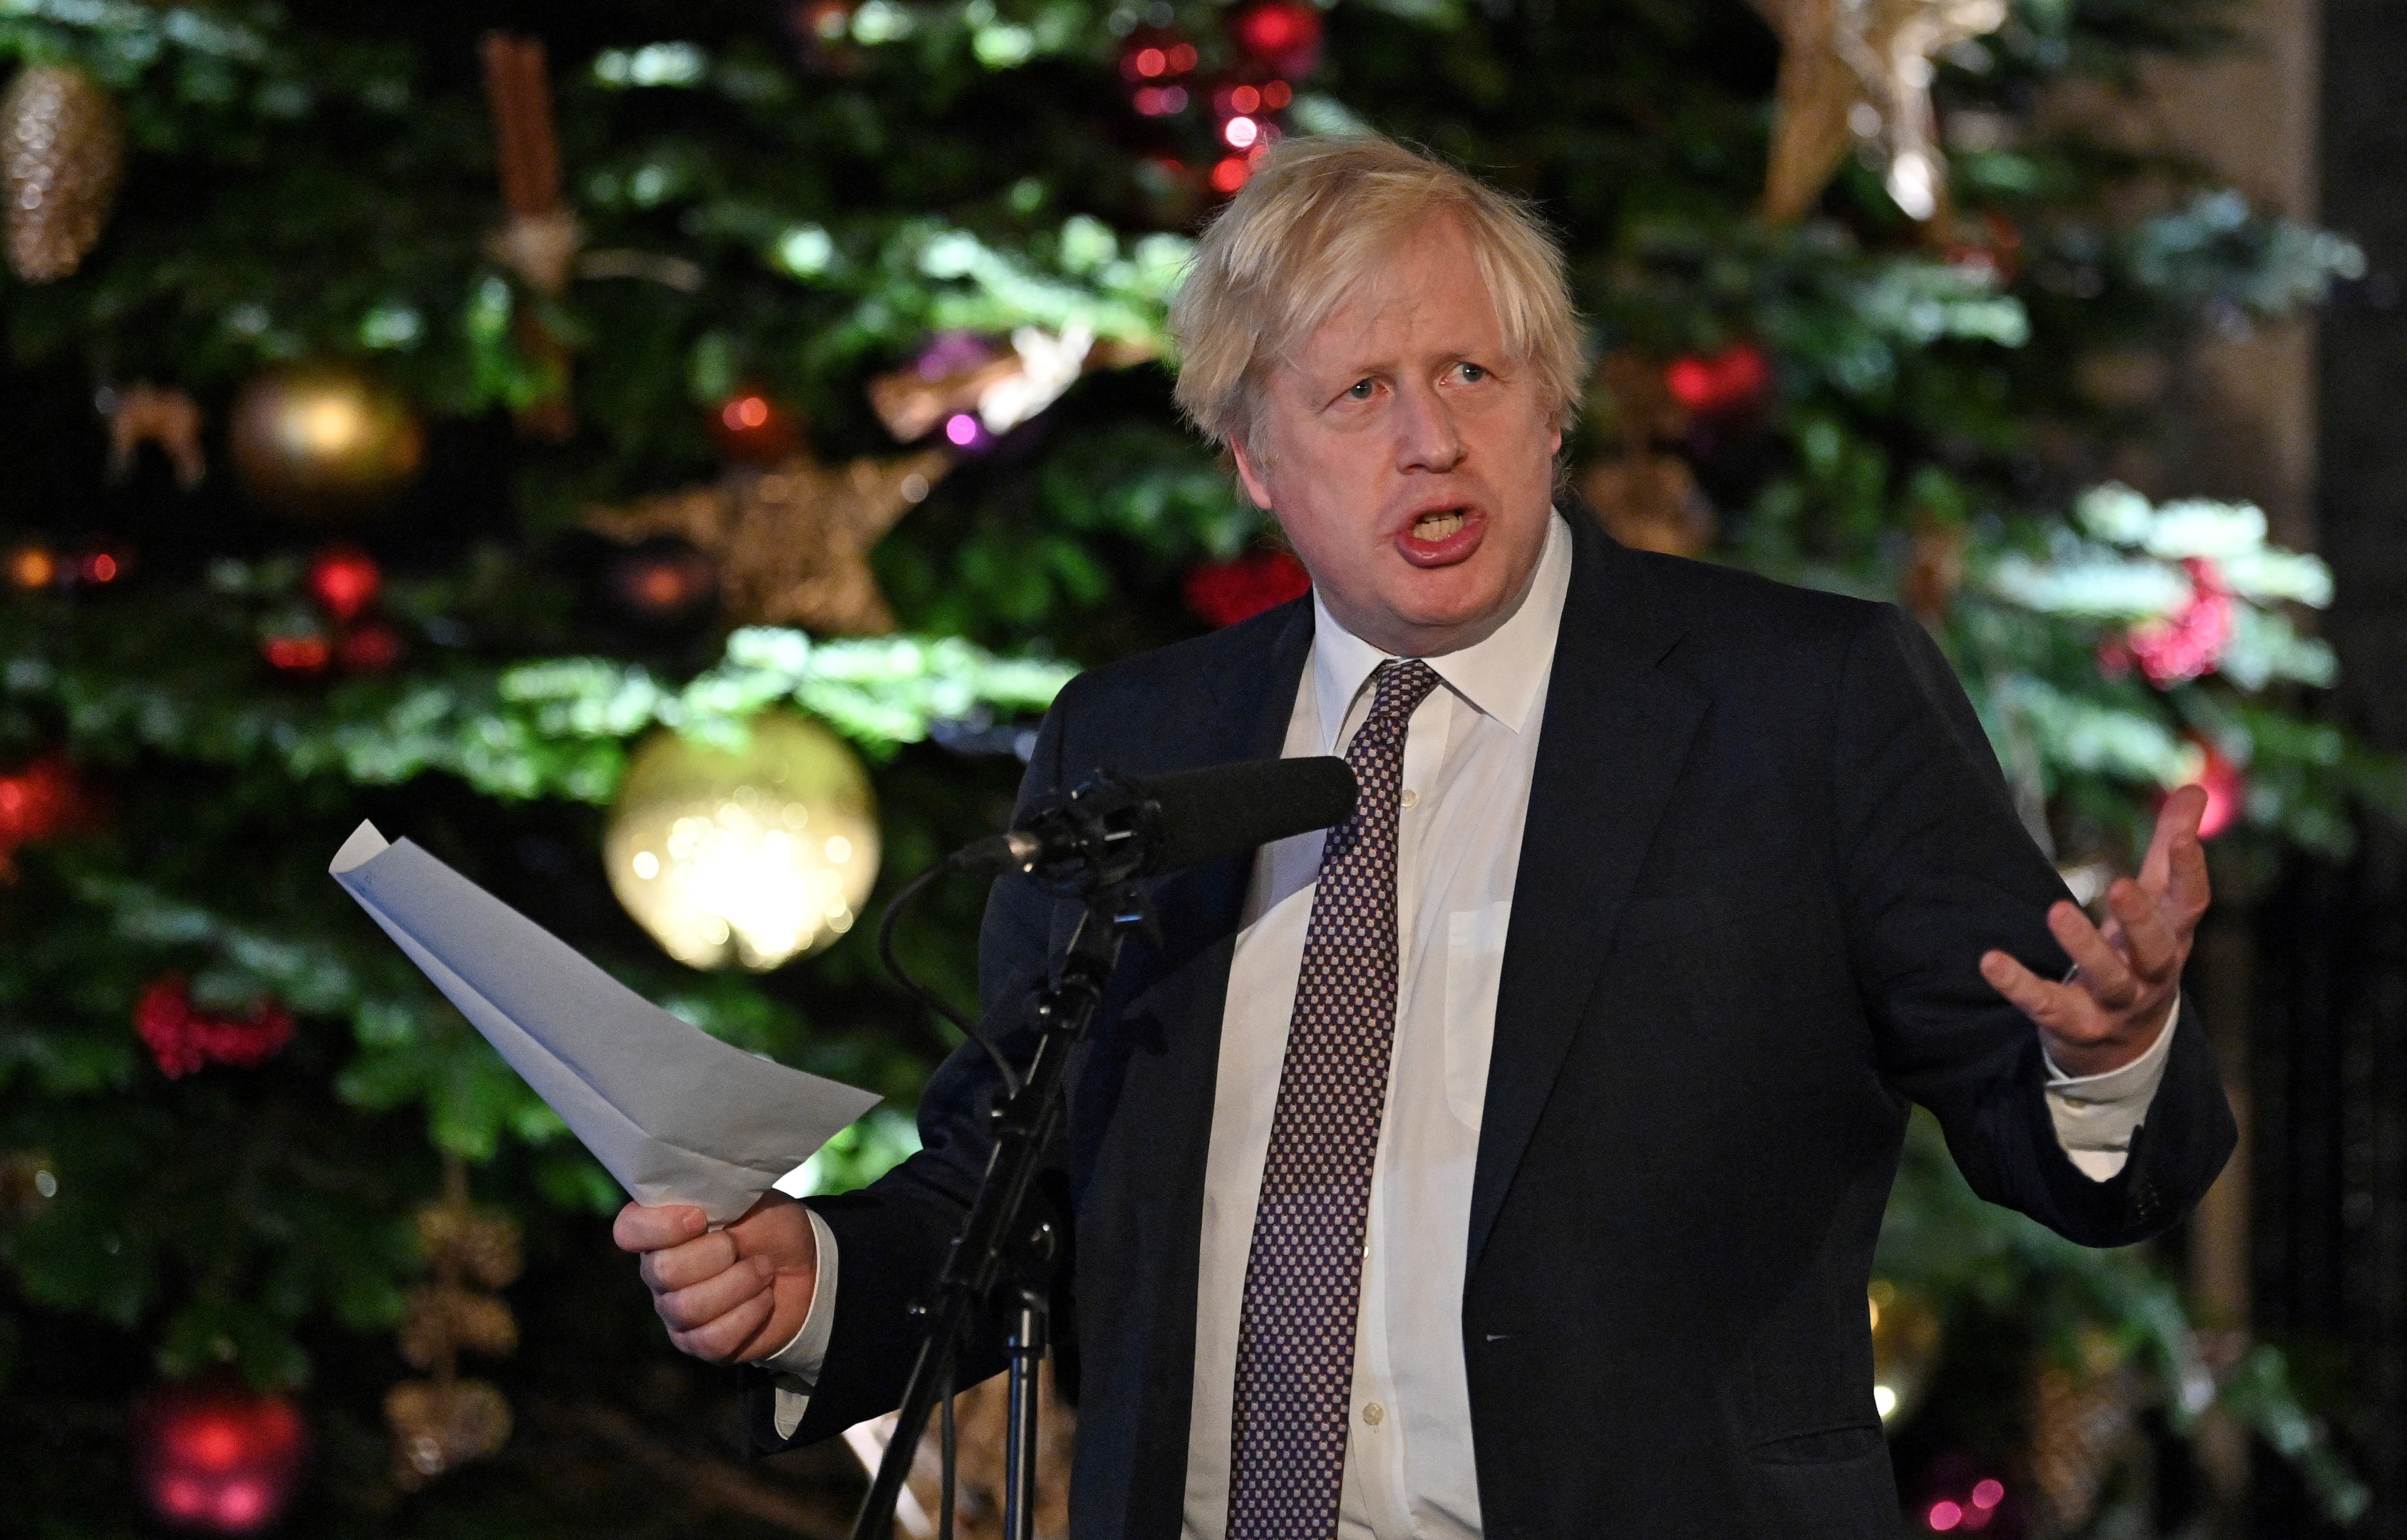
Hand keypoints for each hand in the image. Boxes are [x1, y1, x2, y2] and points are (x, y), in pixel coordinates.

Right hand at [613, 1192, 818, 1363]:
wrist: (807, 1269)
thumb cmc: (770, 1229)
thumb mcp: (752, 1201)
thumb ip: (718, 1201)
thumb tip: (696, 1204)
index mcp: (663, 1229)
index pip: (629, 1229)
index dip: (660, 1226)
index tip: (699, 1218)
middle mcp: (659, 1272)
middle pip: (662, 1271)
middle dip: (715, 1254)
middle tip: (742, 1246)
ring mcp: (675, 1311)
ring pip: (688, 1308)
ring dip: (739, 1283)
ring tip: (764, 1269)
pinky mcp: (698, 1343)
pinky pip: (711, 1339)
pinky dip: (748, 1314)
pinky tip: (764, 1298)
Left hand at [1979, 784, 2211, 1077]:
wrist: (2126, 1046)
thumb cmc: (2141, 956)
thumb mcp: (2158, 906)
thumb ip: (2170, 849)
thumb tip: (2195, 787)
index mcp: (2172, 941)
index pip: (2190, 906)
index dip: (2191, 873)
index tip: (2184, 839)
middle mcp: (2150, 975)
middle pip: (2155, 949)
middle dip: (2140, 919)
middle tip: (2121, 886)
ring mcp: (2115, 1005)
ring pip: (2107, 979)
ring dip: (2084, 947)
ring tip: (2057, 911)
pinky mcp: (2074, 1025)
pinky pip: (2046, 1005)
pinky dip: (2019, 985)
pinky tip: (1990, 962)